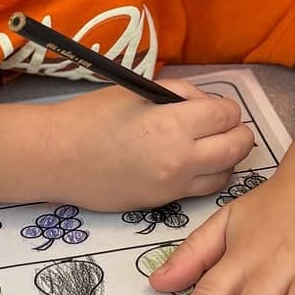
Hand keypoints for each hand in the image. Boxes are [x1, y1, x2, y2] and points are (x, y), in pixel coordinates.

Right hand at [52, 79, 255, 210]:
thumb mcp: (139, 91)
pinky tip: (189, 163)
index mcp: (173, 125)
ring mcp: (173, 186)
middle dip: (237, 132)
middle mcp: (180, 160)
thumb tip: (205, 105)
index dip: (225, 108)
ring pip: (226, 175)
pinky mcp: (163, 203)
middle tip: (223, 126)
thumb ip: (180, 95)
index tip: (212, 107)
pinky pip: (201, 190)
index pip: (227, 116)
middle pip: (237, 147)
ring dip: (226, 158)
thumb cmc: (92, 117)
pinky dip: (206, 176)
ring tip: (208, 146)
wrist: (57, 158)